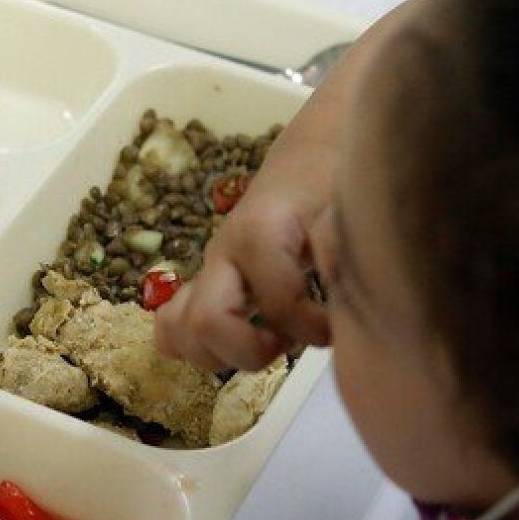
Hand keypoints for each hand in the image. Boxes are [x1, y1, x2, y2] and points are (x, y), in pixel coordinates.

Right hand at [155, 127, 332, 371]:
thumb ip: (340, 247)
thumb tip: (339, 291)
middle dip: (248, 351)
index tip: (337, 328)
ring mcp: (208, 272)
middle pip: (204, 322)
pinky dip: (195, 347)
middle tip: (287, 342)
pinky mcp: (203, 286)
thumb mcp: (347, 207)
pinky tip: (237, 341)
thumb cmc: (330, 186)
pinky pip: (171, 327)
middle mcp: (222, 254)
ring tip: (263, 341)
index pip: (278, 306)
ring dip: (220, 355)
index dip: (313, 330)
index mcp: (259, 235)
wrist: (306, 164)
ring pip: (178, 332)